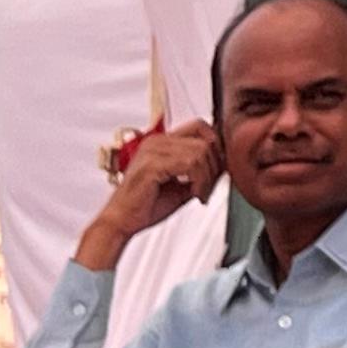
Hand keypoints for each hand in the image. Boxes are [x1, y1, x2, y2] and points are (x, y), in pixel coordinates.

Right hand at [74, 123, 219, 271]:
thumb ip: (200, 171)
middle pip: (205, 139)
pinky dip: (200, 181)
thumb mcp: (182, 185)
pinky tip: (194, 194)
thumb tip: (224, 165)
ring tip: (200, 193)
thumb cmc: (146, 205)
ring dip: (208, 177)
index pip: (200, 126)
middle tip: (209, 187)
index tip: (217, 169)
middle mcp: (156, 142)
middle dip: (215, 165)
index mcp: (162, 142)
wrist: (122, 222)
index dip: (216, 146)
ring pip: (201, 151)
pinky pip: (191, 164)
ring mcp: (153, 151)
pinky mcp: (152, 165)